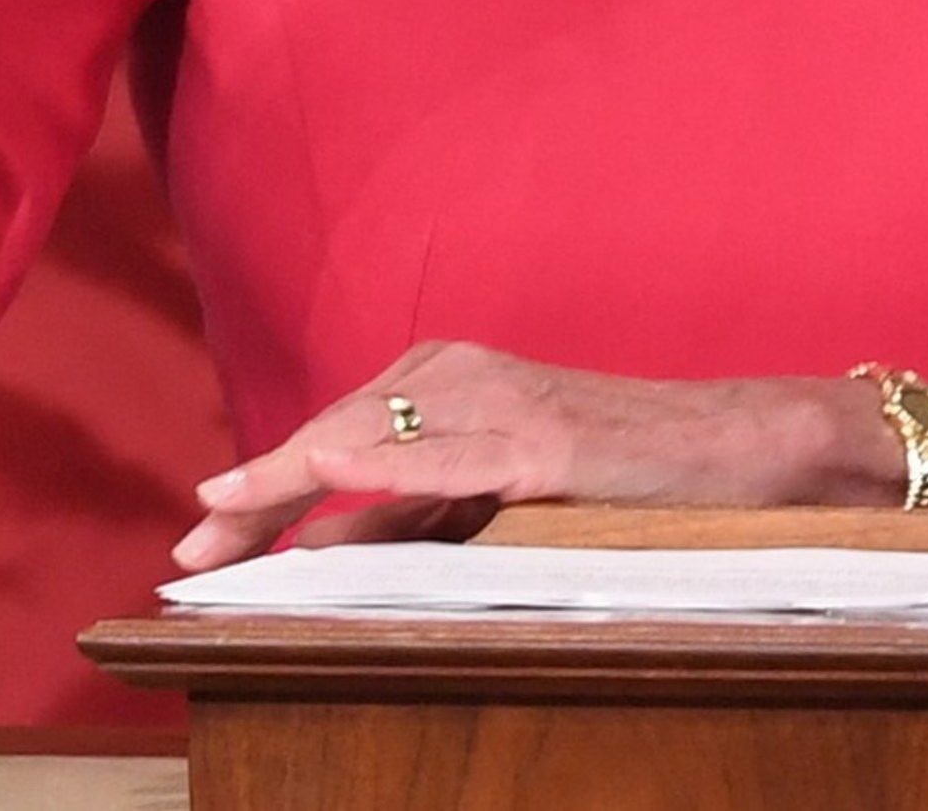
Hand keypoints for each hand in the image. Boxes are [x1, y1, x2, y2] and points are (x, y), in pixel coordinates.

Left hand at [171, 341, 900, 571]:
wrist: (736, 448)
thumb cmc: (620, 472)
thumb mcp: (497, 495)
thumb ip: (414, 513)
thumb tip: (315, 548)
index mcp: (453, 379)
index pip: (337, 432)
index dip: (264, 486)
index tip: (200, 538)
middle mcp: (468, 374)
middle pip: (339, 431)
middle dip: (261, 493)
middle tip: (191, 552)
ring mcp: (506, 402)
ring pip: (378, 435)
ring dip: (295, 475)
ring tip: (228, 516)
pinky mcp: (546, 439)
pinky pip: (449, 455)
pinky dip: (383, 461)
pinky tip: (329, 470)